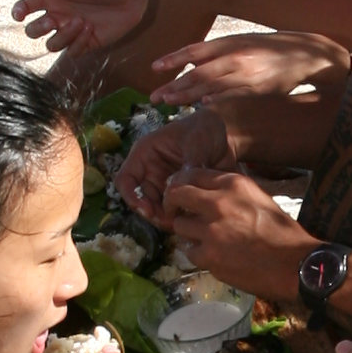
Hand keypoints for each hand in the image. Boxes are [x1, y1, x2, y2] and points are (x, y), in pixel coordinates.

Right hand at [12, 0, 147, 59]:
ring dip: (62, 36)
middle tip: (51, 20)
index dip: (18, 12)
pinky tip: (90, 27)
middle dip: (37, 29)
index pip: (26, 8)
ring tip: (80, 21)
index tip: (19, 14)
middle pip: (33, 31)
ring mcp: (70, 32)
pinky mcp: (85, 44)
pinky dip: (77, 41)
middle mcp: (57, 17)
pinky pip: (72, 51)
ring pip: (51, 45)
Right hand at [115, 104, 231, 217]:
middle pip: (141, 200)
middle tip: (170, 223)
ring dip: (166, 219)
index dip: (131, 197)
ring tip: (183, 223)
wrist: (226, 134)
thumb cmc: (205, 128)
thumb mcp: (196, 141)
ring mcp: (164, 184)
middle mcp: (151, 172)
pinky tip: (192, 220)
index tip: (147, 210)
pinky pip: (174, 211)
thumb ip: (189, 163)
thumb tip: (182, 185)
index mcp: (145, 154)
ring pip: (157, 209)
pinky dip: (180, 218)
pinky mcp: (180, 193)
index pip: (126, 180)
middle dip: (153, 214)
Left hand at [152, 29, 351, 104]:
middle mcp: (235, 56)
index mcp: (229, 43)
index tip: (154, 68)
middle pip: (199, 72)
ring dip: (189, 96)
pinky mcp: (259, 89)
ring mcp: (247, 73)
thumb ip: (217, 54)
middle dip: (175, 85)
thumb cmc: (269, 50)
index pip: (195, 50)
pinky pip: (234, 96)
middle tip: (156, 97)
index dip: (173, 59)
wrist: (305, 54)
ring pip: (212, 85)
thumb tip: (190, 65)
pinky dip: (218, 100)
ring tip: (169, 103)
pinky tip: (204, 105)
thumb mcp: (242, 43)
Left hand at [164, 170, 310, 294]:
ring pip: (180, 226)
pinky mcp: (208, 256)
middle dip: (172, 203)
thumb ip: (230, 193)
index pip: (191, 174)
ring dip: (188, 231)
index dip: (181, 183)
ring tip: (203, 238)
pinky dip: (198, 253)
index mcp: (233, 184)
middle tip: (176, 212)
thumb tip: (204, 193)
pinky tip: (213, 255)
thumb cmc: (281, 231)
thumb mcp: (258, 198)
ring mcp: (210, 231)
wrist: (295, 264)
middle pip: (177, 195)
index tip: (180, 192)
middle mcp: (218, 203)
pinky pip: (189, 251)